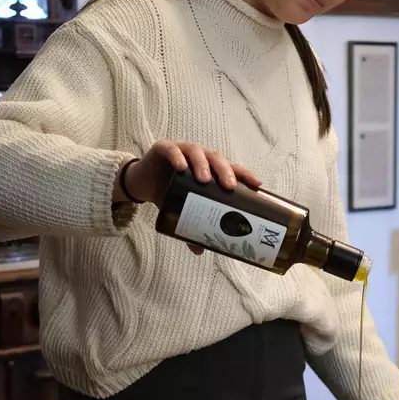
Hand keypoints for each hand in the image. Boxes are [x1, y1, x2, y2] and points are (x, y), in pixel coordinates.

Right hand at [121, 141, 260, 253]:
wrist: (141, 183)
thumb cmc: (168, 192)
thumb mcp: (180, 208)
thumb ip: (190, 225)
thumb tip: (199, 251)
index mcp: (208, 168)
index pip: (230, 168)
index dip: (244, 175)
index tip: (257, 185)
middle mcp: (199, 156)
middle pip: (217, 158)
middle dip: (225, 171)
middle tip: (229, 187)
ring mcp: (181, 149)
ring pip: (197, 151)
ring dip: (203, 165)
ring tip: (204, 180)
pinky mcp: (163, 148)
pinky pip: (172, 150)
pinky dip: (177, 157)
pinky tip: (181, 167)